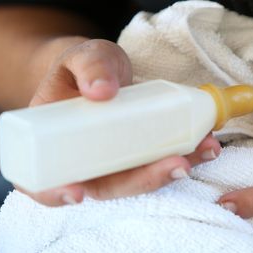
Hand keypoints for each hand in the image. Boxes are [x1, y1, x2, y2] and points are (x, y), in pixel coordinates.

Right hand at [19, 38, 220, 205]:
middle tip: (177, 165)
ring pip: (141, 178)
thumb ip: (89, 66)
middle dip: (145, 180)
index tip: (77, 193)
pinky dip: (185, 155)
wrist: (102, 71)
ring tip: (206, 150)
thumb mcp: (82, 57)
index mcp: (54, 146)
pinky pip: (160, 161)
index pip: (44, 182)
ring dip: (174, 169)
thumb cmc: (83, 68)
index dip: (56, 194)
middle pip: (108, 186)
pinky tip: (207, 144)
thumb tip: (101, 90)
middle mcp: (85, 162)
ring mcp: (116, 162)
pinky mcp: (142, 154)